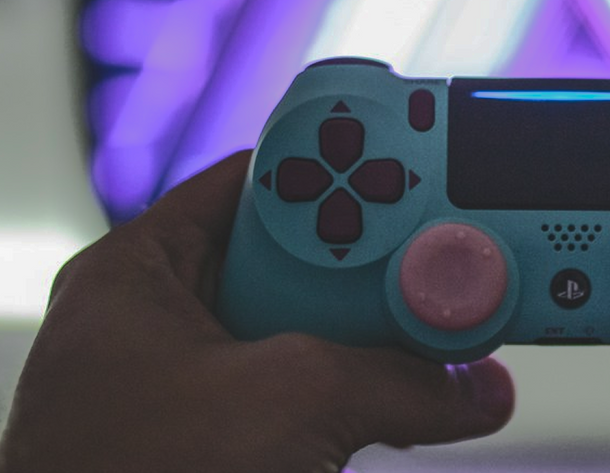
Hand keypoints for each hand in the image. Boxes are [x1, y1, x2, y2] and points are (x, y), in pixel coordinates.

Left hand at [0, 151, 514, 472]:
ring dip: (372, 345)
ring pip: (306, 343)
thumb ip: (393, 377)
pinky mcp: (219, 451)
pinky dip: (355, 406)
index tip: (415, 166)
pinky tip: (402, 404)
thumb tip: (470, 384)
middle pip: (294, 265)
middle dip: (370, 269)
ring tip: (436, 329)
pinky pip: (303, 408)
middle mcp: (162, 325)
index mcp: (139, 272)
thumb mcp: (282, 400)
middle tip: (441, 261)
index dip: (338, 168)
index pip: (256, 181)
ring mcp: (188, 395)